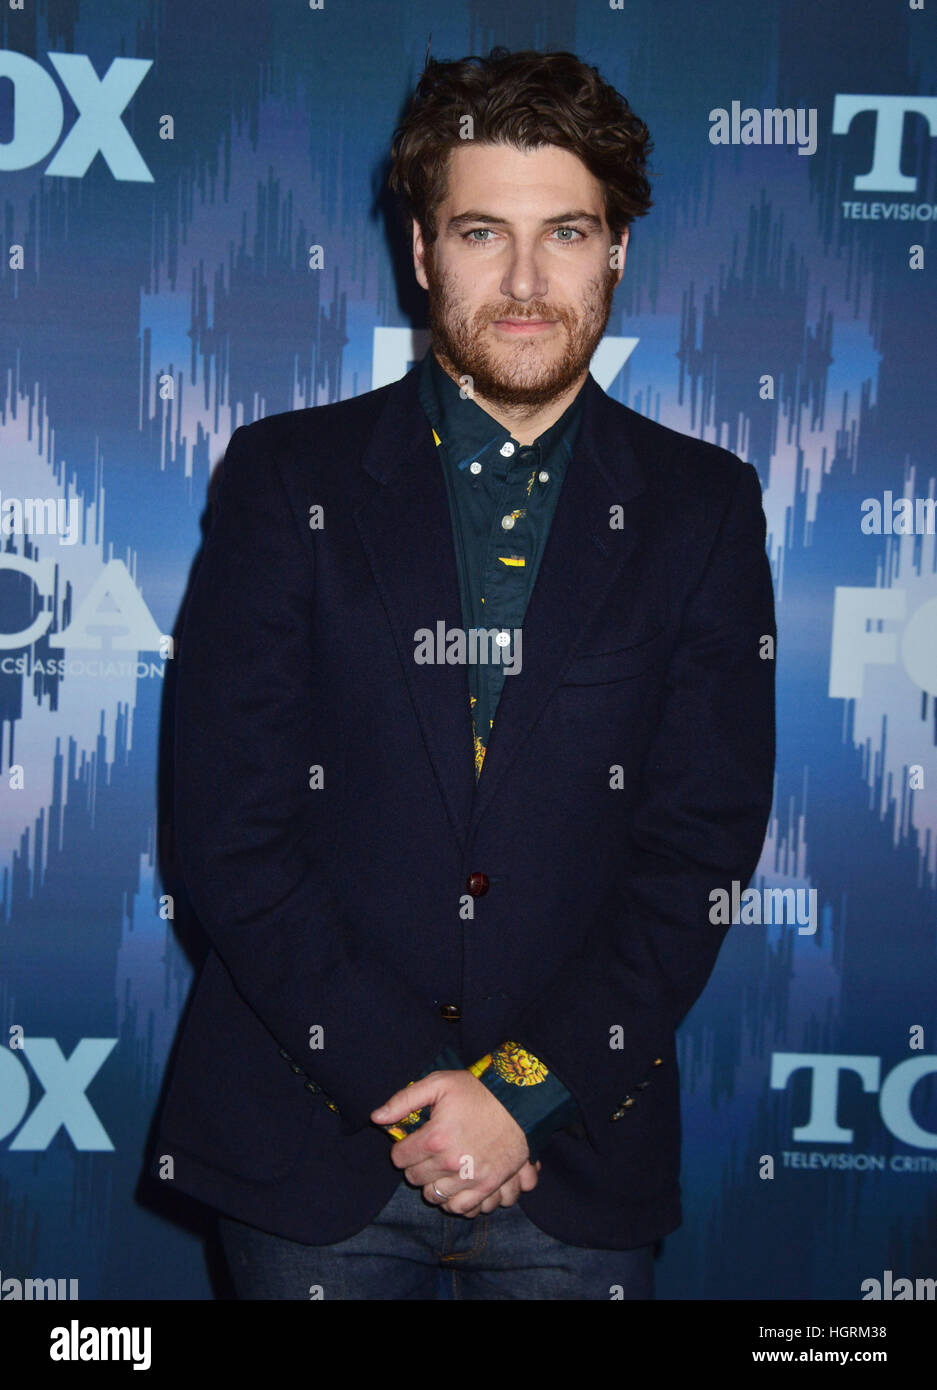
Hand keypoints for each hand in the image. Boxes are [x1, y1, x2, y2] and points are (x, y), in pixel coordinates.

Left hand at [371, 1068, 529, 1215]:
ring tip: (439, 1169)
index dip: (402, 1148)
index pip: (400, 1158)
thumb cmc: (478, 1090)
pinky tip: (453, 1185)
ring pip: (433, 1196)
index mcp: (435, 1137)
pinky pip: (460, 1208)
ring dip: (432, 1184)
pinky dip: (453, 1201)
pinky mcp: (488, 1186)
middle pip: (415, 1178)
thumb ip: (403, 1100)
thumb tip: (376, 1118)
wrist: (520, 1102)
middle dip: (416, 1164)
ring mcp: (470, 1178)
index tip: (411, 1141)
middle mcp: (450, 1162)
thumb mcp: (439, 1083)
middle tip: (427, 1152)